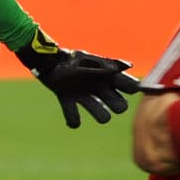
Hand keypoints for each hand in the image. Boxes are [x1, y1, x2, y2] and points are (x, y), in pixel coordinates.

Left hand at [16, 29, 140, 128]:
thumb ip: (105, 65)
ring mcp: (85, 96)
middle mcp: (100, 88)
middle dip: (116, 104)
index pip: (130, 86)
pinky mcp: (69, 101)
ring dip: (98, 113)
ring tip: (87, 102)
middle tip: (103, 94)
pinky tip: (73, 118)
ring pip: (103, 116)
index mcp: (108, 76)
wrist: (48, 61)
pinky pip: (75, 119)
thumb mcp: (89, 61)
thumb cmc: (71, 59)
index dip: (129, 87)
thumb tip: (127, 66)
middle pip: (120, 106)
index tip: (122, 84)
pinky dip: (74, 120)